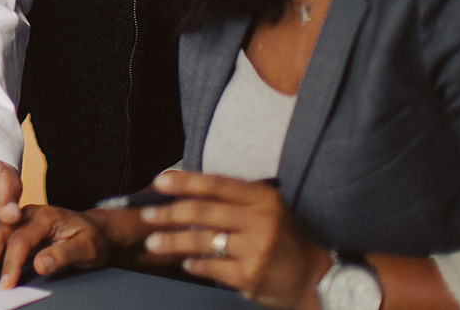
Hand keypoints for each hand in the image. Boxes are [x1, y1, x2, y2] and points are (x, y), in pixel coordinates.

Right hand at [0, 203, 117, 287]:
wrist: (95, 231)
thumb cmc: (91, 239)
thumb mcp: (85, 248)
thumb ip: (62, 255)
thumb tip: (39, 265)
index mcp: (45, 216)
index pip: (21, 239)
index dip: (12, 263)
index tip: (6, 283)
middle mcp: (29, 214)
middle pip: (1, 233)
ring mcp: (20, 220)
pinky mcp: (17, 228)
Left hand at [139, 171, 331, 308]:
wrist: (314, 278)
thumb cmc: (282, 241)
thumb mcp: (266, 211)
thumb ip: (233, 201)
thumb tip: (185, 193)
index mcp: (262, 199)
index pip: (216, 184)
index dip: (184, 181)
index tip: (160, 182)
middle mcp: (260, 220)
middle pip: (202, 211)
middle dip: (168, 213)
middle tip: (146, 215)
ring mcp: (256, 249)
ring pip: (201, 240)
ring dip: (171, 241)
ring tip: (154, 243)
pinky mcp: (250, 274)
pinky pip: (211, 266)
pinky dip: (194, 264)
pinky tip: (186, 263)